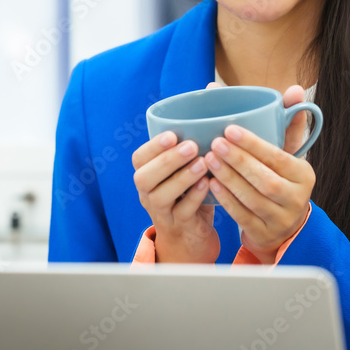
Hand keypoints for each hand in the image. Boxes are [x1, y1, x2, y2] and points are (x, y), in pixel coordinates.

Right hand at [132, 116, 220, 263]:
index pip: (139, 159)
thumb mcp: (184, 172)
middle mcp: (148, 194)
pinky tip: (208, 184)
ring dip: (181, 177)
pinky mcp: (180, 227)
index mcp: (148, 176)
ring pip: (160, 196)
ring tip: (202, 163)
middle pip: (144, 177)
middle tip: (190, 146)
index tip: (172, 134)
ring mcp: (162, 213)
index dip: (153, 147)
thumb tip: (211, 109)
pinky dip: (195, 197)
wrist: (189, 241)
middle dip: (166, 160)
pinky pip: (182, 212)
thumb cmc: (190, 195)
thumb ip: (189, 149)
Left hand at [204, 84, 315, 263]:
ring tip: (208, 159)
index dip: (254, 144)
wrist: (284, 225)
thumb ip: (288, 122)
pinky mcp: (264, 233)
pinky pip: (242, 216)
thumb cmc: (281, 178)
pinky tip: (211, 183)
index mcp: (304, 174)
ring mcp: (281, 219)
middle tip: (214, 143)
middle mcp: (296, 198)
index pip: (279, 156)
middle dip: (238, 160)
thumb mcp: (289, 153)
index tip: (229, 128)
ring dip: (228, 178)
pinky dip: (226, 199)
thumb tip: (296, 89)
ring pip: (252, 198)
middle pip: (266, 179)